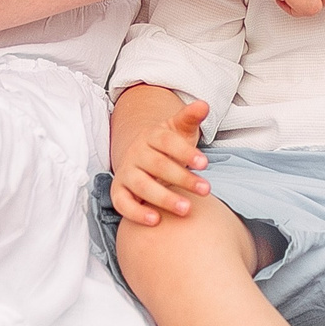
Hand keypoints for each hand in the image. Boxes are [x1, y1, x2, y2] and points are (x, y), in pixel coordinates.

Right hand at [110, 91, 212, 225]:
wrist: (141, 155)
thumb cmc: (168, 146)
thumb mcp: (179, 129)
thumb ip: (190, 117)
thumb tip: (204, 105)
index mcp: (152, 136)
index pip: (168, 142)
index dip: (185, 152)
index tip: (205, 163)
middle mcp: (137, 154)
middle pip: (158, 165)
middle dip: (183, 178)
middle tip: (205, 190)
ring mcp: (126, 173)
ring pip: (141, 185)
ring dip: (163, 198)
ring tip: (186, 209)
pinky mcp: (119, 191)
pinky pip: (122, 203)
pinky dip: (135, 213)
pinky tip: (155, 220)